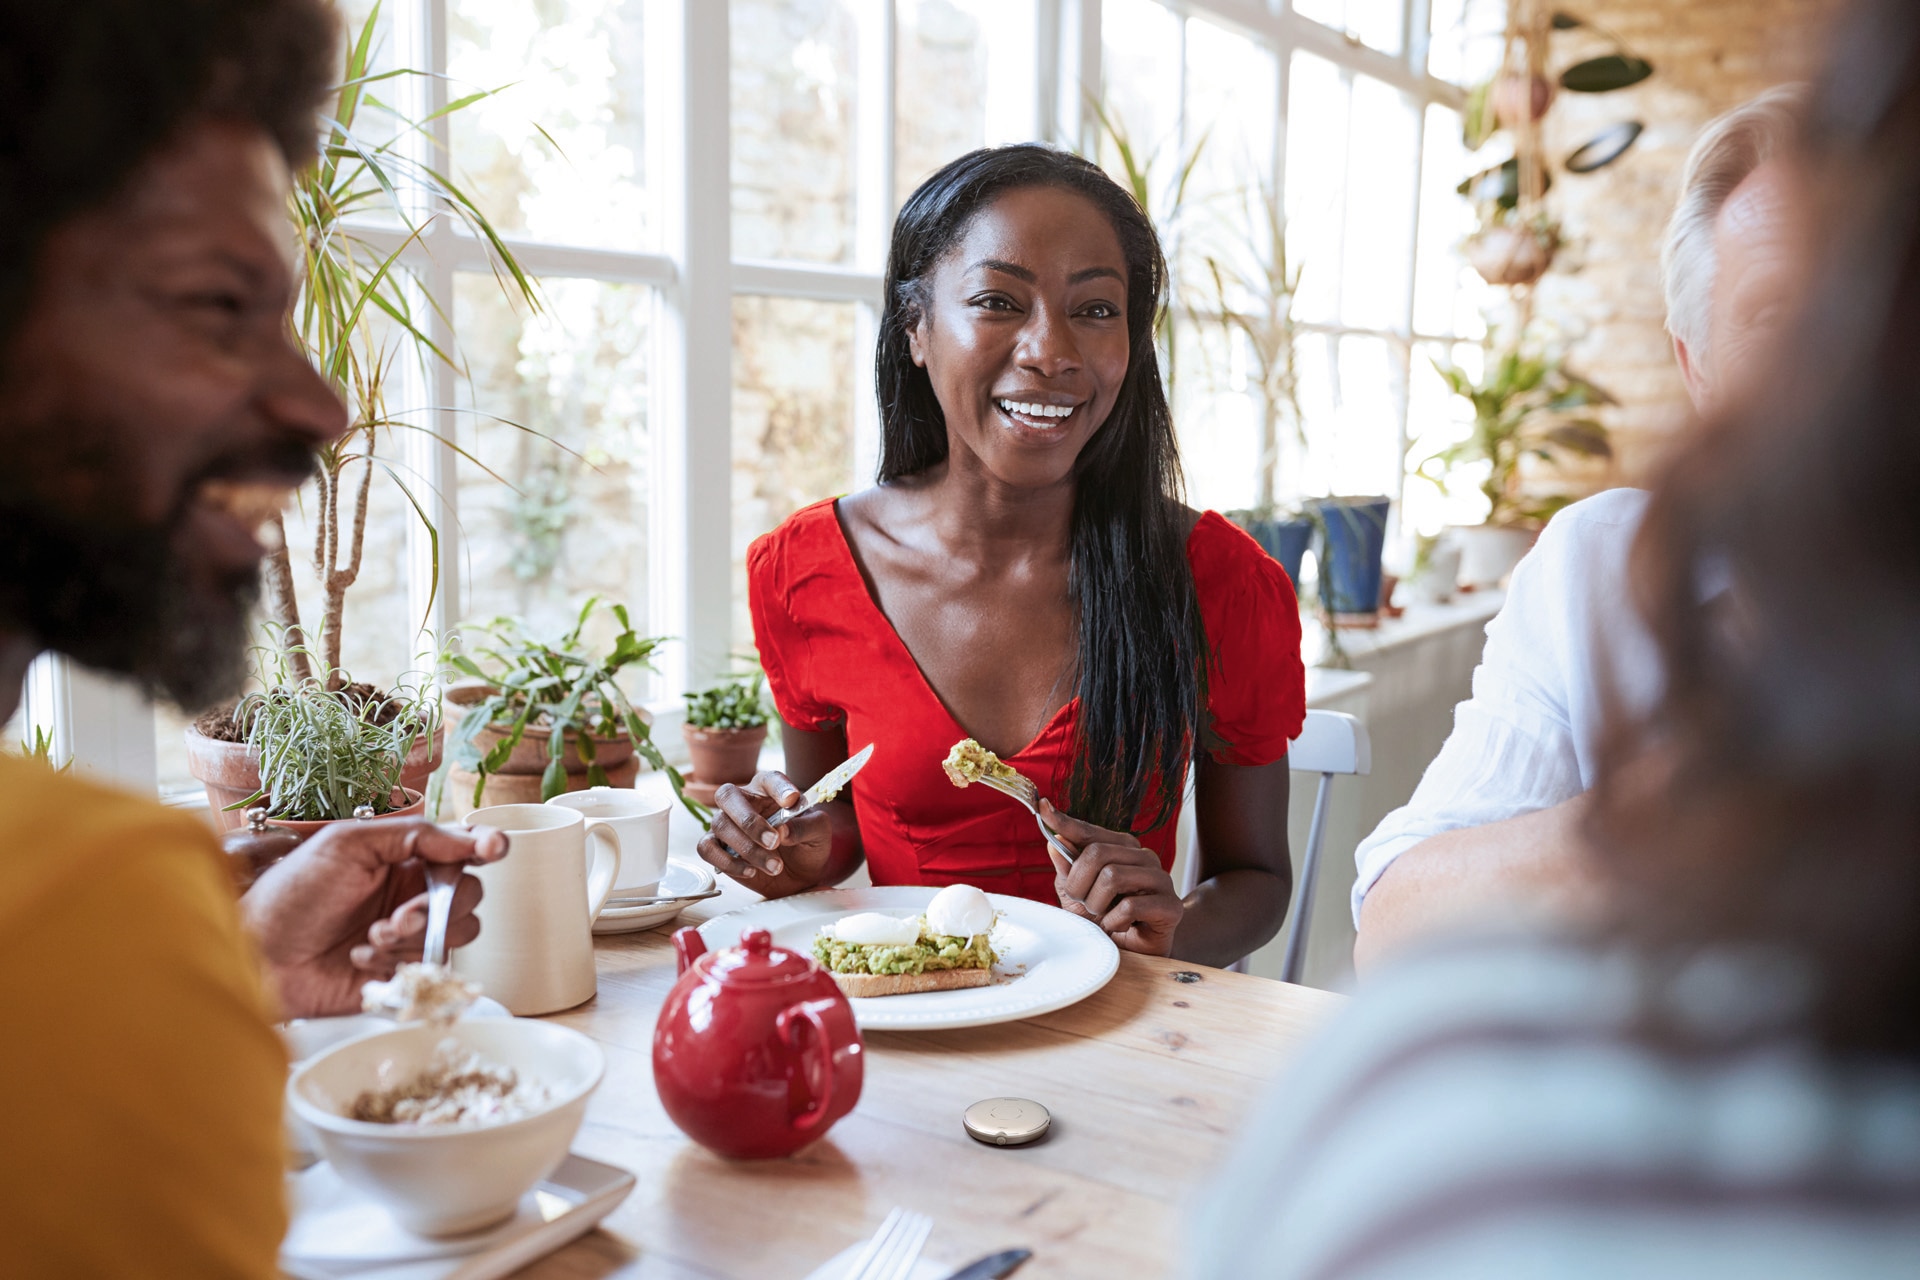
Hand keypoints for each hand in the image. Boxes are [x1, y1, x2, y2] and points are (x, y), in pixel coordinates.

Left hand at [239, 819, 508, 1019]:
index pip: (460, 849)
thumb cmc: (291, 893)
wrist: (256, 954)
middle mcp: (411, 895)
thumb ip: (414, 834)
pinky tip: (361, 959)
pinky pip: (430, 968)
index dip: (483, 848)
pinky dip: (399, 963)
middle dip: (440, 905)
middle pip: (469, 894)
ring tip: (373, 938)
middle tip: (400, 914)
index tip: (492, 850)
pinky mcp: (400, 974)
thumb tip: (470, 835)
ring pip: (457, 933)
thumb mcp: (348, 843)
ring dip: (417, 935)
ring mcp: (407, 936)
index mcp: (402, 858)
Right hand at [696, 771, 833, 886]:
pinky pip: (707, 849)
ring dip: (747, 849)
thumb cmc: (807, 846)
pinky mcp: (718, 848)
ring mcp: (727, 825)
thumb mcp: (819, 833)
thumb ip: (806, 826)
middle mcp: (744, 802)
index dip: (778, 787)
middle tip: (774, 842)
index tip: (792, 800)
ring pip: (719, 825)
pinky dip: (727, 862)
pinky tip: (751, 871)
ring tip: (774, 866)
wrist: (799, 876)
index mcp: (770, 791)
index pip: (769, 779)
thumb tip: (783, 830)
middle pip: (728, 795)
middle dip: (749, 821)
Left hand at [1040, 800, 1183, 955]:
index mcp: (1123, 848)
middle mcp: (1144, 857)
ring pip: (1112, 877)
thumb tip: (1054, 841)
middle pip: (1097, 853)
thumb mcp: (1076, 895)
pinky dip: (1114, 922)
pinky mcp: (1171, 906)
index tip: (1043, 807)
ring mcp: (1161, 879)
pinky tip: (1119, 927)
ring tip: (1103, 915)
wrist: (1132, 956)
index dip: (1065, 821)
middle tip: (1084, 904)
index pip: (1090, 831)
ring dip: (1097, 904)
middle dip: (1079, 885)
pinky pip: (1129, 906)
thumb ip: (1068, 868)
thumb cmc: (1104, 921)